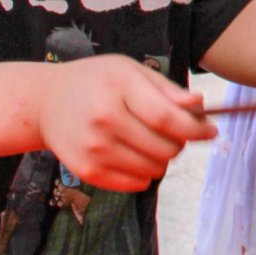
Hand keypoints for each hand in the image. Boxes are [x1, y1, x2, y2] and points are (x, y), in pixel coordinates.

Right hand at [33, 55, 214, 191]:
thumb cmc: (94, 82)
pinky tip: (132, 153)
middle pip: (166, 148)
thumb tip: (199, 105)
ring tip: (148, 140)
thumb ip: (165, 89)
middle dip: (179, 142)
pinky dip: (144, 173)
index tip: (210, 131)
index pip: (168, 119)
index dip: (196, 129)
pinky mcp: (87, 171)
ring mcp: (94, 149)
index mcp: (118, 89)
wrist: (45, 103)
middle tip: (173, 132)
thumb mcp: (128, 70)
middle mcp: (104, 121)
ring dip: (162, 159)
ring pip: (154, 169)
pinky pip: (136, 184)